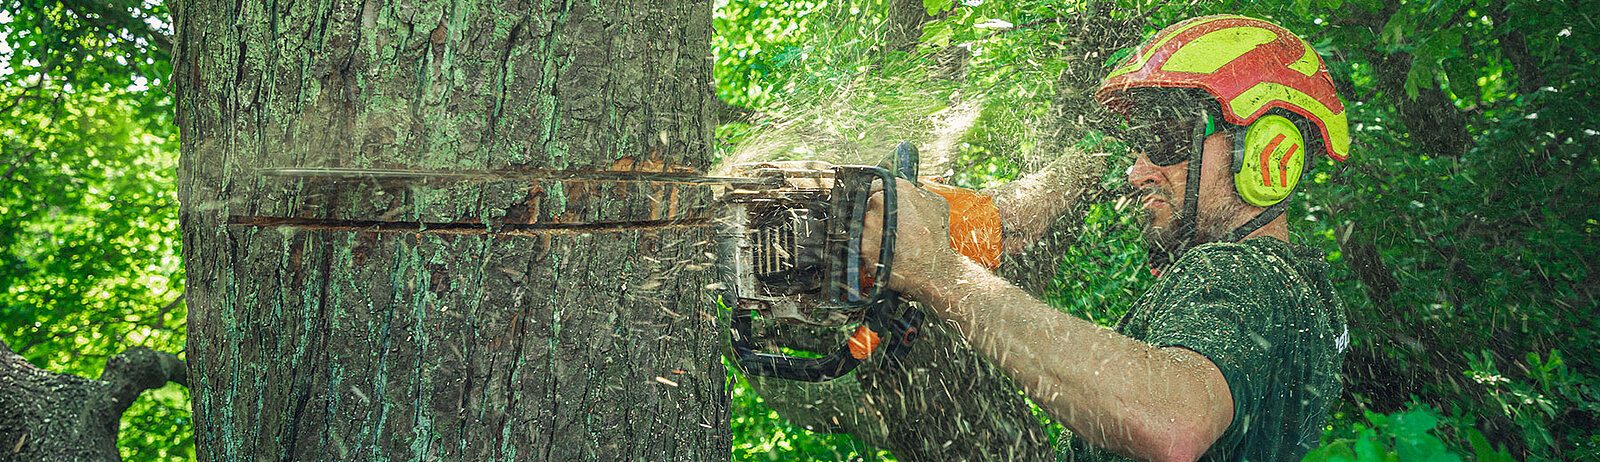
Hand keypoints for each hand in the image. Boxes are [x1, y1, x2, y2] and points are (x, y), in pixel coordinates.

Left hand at [862, 177, 961, 296]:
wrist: (933, 269)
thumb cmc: (936, 238)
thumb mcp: (937, 204)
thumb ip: (919, 192)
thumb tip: (910, 189)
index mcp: (897, 189)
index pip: (875, 186)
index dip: (878, 197)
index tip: (881, 206)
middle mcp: (880, 202)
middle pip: (868, 204)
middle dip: (877, 215)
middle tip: (891, 227)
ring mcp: (869, 223)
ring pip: (864, 224)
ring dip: (873, 231)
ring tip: (891, 241)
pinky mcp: (862, 243)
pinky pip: (861, 242)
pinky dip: (871, 247)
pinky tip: (886, 251)